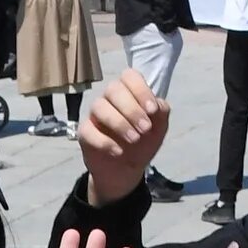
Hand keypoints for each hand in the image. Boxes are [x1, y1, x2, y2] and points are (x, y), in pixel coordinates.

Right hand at [80, 68, 170, 206]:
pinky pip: (88, 130)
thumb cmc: (142, 142)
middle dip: (132, 109)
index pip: (130, 77)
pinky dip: (104, 141)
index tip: (152, 111)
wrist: (127, 170)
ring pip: (99, 106)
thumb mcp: (159, 128)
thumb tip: (157, 104)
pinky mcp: (85, 132)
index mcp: (129, 92)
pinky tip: (118, 151)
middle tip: (146, 129)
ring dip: (119, 123)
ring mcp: (95, 115)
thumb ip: (161, 112)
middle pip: (113, 89)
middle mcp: (110, 99)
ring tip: (134, 139)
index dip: (141, 90)